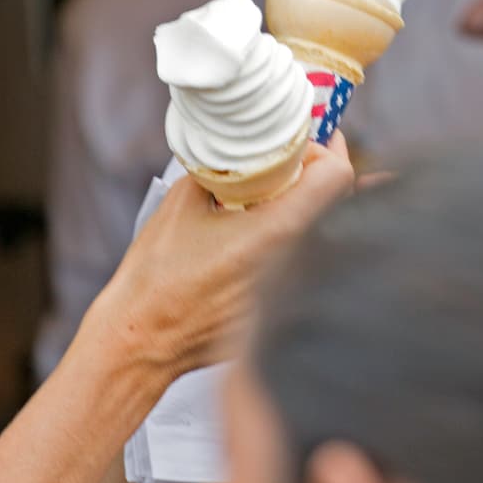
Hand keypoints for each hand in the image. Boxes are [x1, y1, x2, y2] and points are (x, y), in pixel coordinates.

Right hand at [100, 133, 354, 378]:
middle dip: (314, 174)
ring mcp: (294, 289)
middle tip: (289, 159)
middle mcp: (297, 261)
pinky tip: (257, 233)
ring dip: (305, 205)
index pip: (337, 176)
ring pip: (324, 231)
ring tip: (270, 195)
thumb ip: (223, 168)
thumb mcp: (183, 200)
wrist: (144, 337)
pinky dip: (291, 237)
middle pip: (338, 202)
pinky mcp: (283, 306)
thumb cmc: (157, 274)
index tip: (297, 146)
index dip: (322, 151)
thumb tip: (243, 151)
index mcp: (277, 231)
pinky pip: (305, 260)